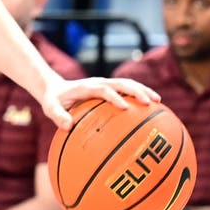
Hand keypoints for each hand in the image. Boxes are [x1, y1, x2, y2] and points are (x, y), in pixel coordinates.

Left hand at [37, 76, 160, 129]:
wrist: (55, 88)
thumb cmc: (54, 100)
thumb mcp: (50, 107)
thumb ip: (57, 115)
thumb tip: (67, 126)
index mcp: (86, 87)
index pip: (102, 89)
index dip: (113, 97)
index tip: (125, 108)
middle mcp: (98, 82)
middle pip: (120, 83)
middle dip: (136, 91)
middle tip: (150, 103)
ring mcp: (106, 84)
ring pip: (127, 83)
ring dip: (143, 90)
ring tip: (158, 102)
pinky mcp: (110, 88)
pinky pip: (127, 90)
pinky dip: (141, 95)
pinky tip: (154, 108)